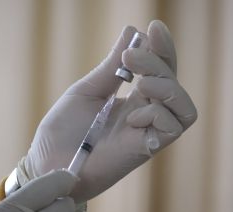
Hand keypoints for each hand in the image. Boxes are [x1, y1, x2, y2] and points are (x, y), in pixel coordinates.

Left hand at [22, 20, 196, 202]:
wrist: (50, 163)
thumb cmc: (64, 129)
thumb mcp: (87, 90)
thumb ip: (111, 66)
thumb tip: (131, 30)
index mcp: (132, 97)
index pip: (160, 70)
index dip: (162, 48)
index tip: (154, 27)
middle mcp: (145, 112)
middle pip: (173, 82)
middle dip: (159, 62)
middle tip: (130, 56)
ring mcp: (147, 131)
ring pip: (183, 106)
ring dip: (166, 86)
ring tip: (139, 83)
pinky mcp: (146, 149)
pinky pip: (172, 128)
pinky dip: (157, 114)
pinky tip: (132, 117)